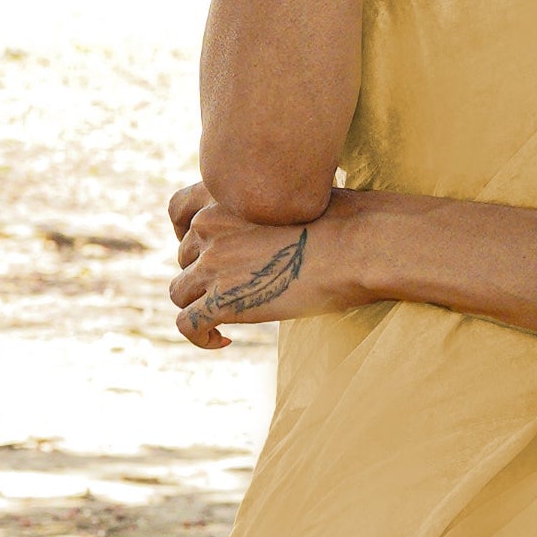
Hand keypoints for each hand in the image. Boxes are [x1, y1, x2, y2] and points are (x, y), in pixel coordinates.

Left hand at [168, 181, 375, 350]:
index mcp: (225, 195)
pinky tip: (223, 340)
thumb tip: (269, 231)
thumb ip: (265, 211)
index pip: (179, 211)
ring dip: (200, 306)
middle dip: (204, 276)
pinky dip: (199, 336)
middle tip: (236, 293)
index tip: (210, 255)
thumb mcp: (296, 197)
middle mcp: (210, 225)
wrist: (357, 246)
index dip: (188, 236)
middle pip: (184, 257)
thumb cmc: (344, 222)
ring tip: (227, 320)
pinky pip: (188, 324)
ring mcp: (213, 263)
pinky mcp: (223, 300)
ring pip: (179, 292)